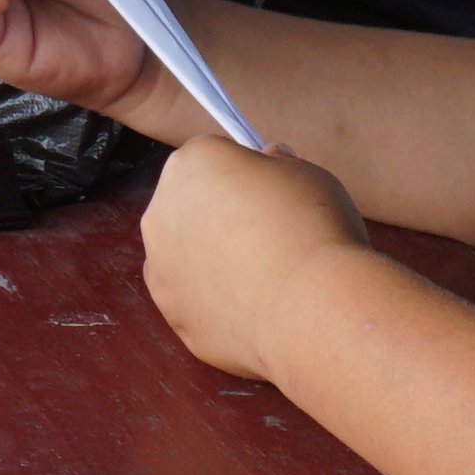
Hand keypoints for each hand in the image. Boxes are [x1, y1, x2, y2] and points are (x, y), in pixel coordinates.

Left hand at [136, 140, 368, 379]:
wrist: (312, 307)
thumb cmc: (313, 228)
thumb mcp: (305, 173)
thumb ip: (276, 164)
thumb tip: (269, 159)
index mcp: (189, 164)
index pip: (213, 158)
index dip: (247, 173)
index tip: (275, 191)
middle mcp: (160, 213)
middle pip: (192, 207)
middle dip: (224, 216)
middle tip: (274, 235)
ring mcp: (161, 270)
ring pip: (189, 259)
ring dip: (217, 262)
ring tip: (269, 277)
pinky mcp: (174, 316)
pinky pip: (198, 302)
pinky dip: (222, 304)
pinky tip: (260, 308)